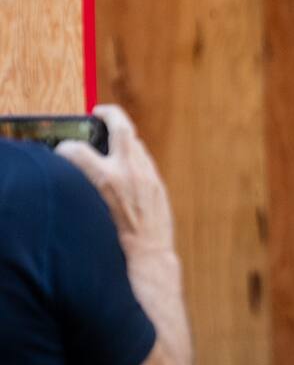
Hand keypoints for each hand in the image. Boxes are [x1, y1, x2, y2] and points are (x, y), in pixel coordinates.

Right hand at [55, 105, 175, 255]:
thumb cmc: (117, 237)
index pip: (76, 149)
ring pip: (136, 142)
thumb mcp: (93, 206)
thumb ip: (90, 180)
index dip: (66, 148)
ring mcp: (147, 175)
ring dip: (123, 138)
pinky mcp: (158, 183)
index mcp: (106, 178)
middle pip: (121, 126)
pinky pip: (145, 160)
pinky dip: (134, 156)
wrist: (148, 252)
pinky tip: (128, 162)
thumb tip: (82, 165)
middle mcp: (128, 171)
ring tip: (114, 140)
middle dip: (109, 113)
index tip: (64, 151)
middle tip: (100, 112)